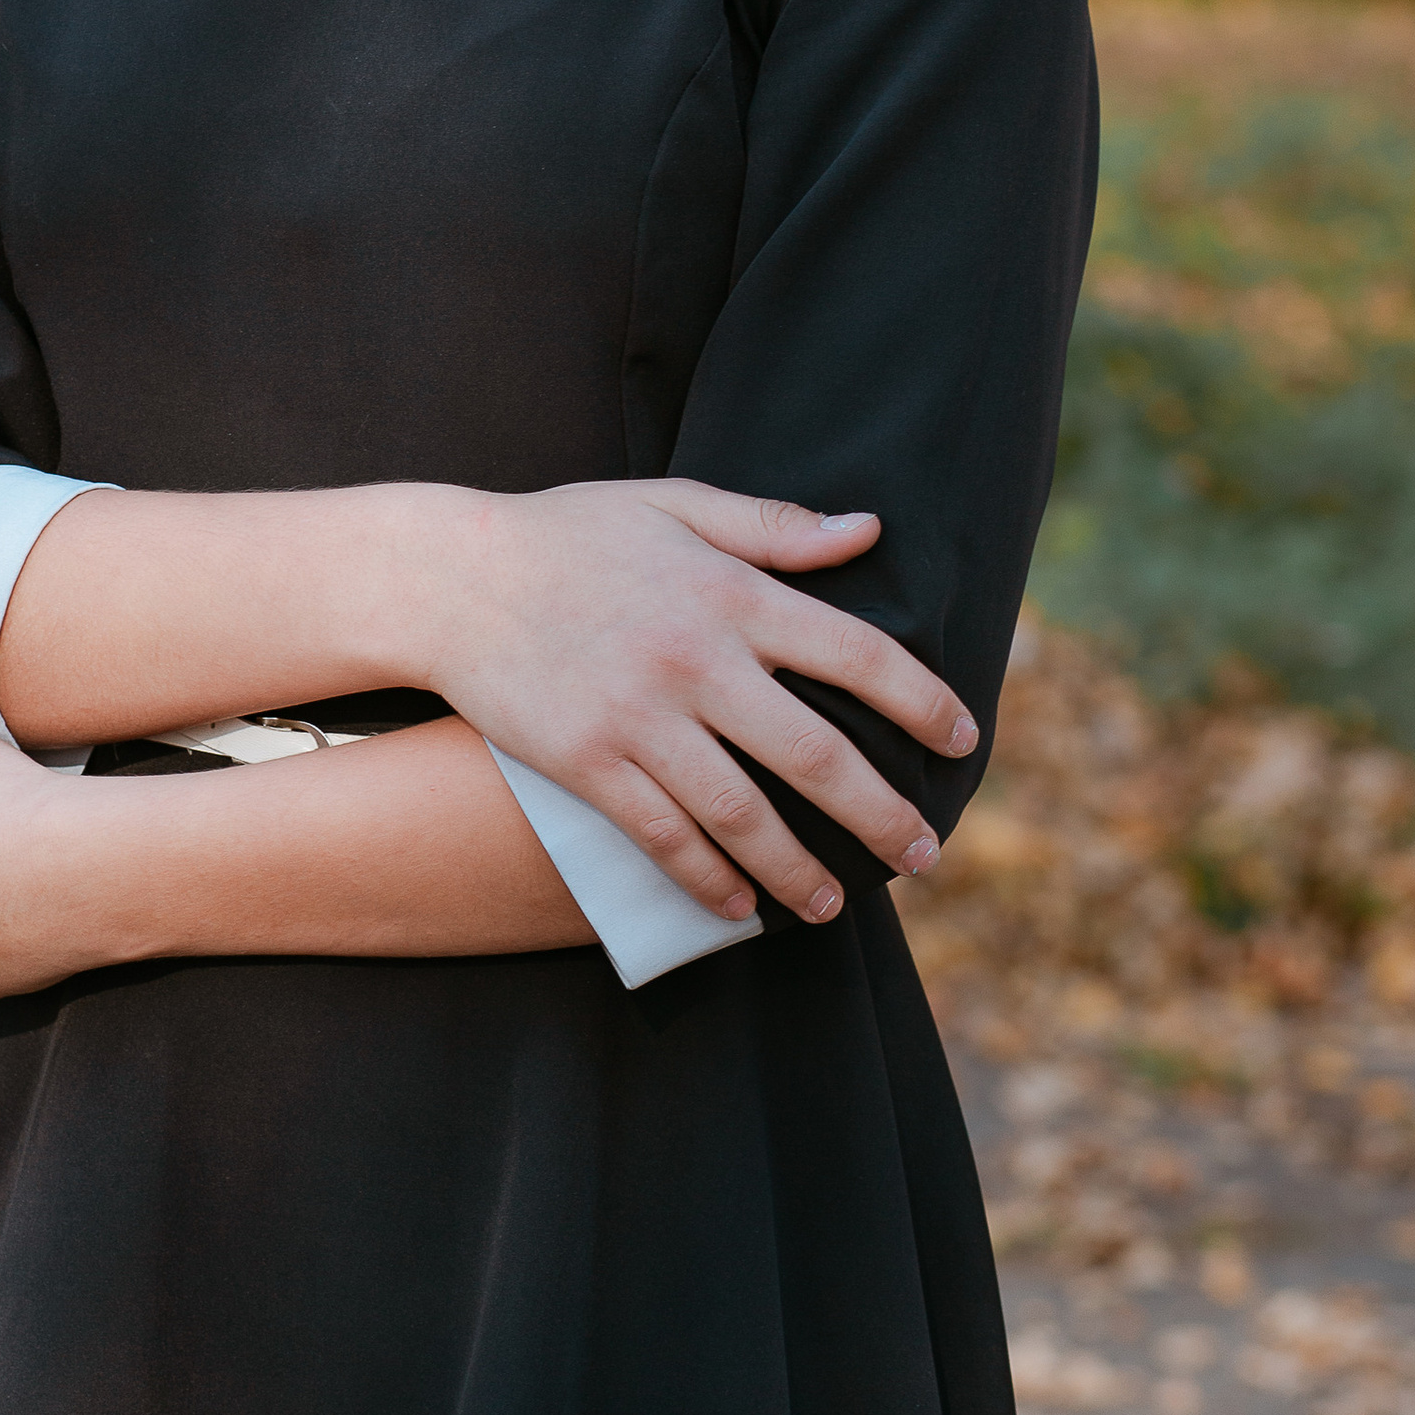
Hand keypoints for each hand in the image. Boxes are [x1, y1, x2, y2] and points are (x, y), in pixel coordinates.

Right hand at [412, 486, 974, 929]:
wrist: (452, 576)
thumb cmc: (568, 533)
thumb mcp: (673, 507)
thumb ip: (773, 526)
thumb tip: (868, 530)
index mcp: (729, 592)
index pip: (854, 651)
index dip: (919, 699)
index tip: (962, 737)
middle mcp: (696, 659)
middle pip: (816, 752)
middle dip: (881, 812)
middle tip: (924, 853)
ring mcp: (641, 717)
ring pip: (744, 813)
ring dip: (799, 869)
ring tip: (836, 904)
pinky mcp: (588, 763)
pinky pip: (663, 836)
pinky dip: (708, 878)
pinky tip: (738, 906)